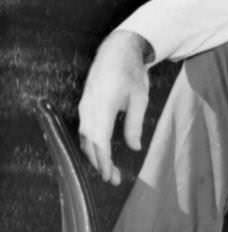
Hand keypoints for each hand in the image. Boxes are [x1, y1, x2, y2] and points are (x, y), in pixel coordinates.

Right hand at [77, 30, 153, 184]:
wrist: (116, 52)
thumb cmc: (131, 73)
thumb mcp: (140, 99)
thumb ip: (134, 125)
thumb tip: (134, 148)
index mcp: (102, 107)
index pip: (99, 141)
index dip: (103, 161)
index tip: (108, 176)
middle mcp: (88, 109)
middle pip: (89, 143)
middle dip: (99, 163)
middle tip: (112, 179)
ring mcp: (84, 107)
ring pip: (84, 138)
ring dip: (94, 155)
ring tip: (108, 170)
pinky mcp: (84, 106)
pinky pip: (83, 130)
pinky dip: (90, 144)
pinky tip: (99, 153)